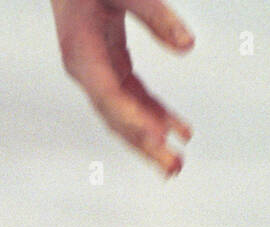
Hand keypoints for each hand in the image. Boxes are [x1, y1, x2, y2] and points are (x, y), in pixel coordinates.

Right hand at [50, 0, 194, 175]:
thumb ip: (155, 13)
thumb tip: (188, 45)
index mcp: (81, 51)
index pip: (108, 94)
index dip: (133, 118)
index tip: (158, 137)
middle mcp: (85, 69)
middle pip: (115, 117)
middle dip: (145, 145)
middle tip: (173, 168)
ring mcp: (96, 72)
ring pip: (125, 115)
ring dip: (151, 140)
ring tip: (177, 164)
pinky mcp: (110, 67)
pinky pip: (133, 100)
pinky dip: (155, 116)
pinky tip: (177, 130)